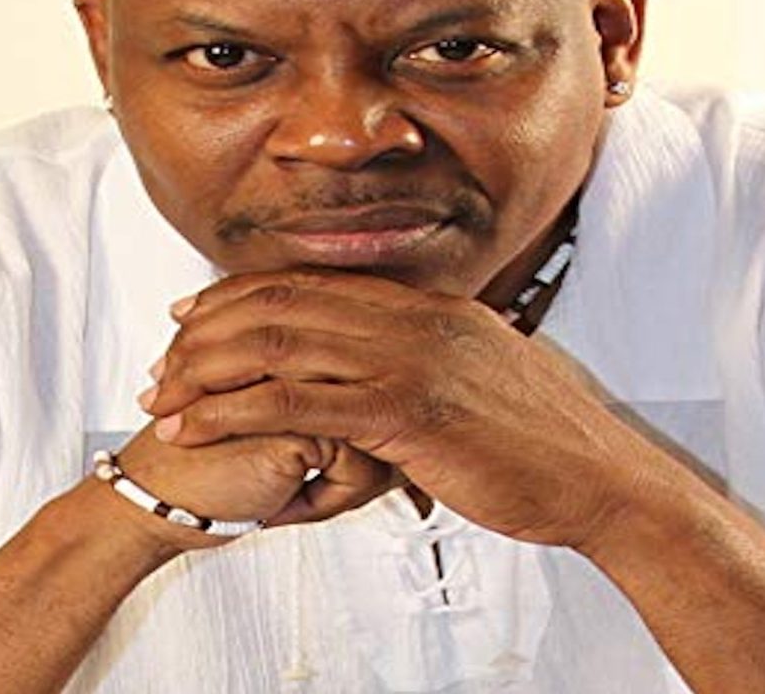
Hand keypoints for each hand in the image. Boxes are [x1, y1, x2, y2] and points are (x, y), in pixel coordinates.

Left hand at [142, 270, 641, 549]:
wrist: (602, 480)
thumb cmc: (548, 447)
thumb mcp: (487, 381)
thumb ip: (437, 361)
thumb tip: (401, 369)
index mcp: (431, 307)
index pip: (314, 283)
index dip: (242, 296)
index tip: (195, 317)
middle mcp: (414, 317)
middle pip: (282, 302)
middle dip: (208, 331)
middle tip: (163, 362)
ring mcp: (410, 356)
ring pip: (277, 343)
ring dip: (206, 372)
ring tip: (162, 400)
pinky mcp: (406, 407)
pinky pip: (294, 400)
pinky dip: (231, 413)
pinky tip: (196, 432)